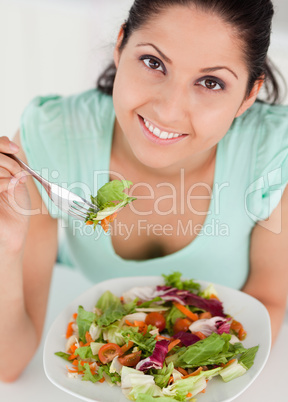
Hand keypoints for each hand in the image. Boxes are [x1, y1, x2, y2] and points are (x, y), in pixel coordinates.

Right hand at [0, 136, 30, 252]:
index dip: (2, 143)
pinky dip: (4, 181)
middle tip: (19, 173)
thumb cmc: (14, 208)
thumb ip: (9, 161)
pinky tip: (11, 187)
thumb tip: (6, 141)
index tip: (16, 150)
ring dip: (8, 170)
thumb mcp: (15, 179)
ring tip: (16, 183)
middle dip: (8, 160)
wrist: (13, 232)